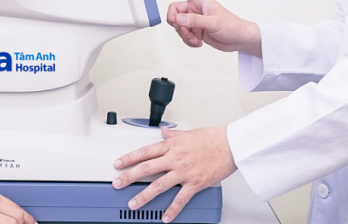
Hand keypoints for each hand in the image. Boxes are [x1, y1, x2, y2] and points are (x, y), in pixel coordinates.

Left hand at [112, 126, 236, 222]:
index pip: (145, 152)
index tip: (118, 164)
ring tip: (133, 203)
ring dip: (144, 196)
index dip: (129, 158)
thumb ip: (174, 135)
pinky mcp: (195, 183)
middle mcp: (175, 158)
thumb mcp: (189, 133)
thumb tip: (164, 132)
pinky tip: (165, 217)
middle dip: (129, 177)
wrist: (231, 145)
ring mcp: (184, 172)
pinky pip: (181, 199)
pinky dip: (172, 210)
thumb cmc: (213, 138)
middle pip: (146, 168)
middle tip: (117, 184)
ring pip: (159, 185)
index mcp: (172, 146)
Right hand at [156, 0, 261, 57]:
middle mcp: (195, 9)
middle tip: (183, 30)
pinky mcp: (196, 31)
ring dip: (184, 34)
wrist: (239, 40)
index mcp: (200, 0)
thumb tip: (178, 18)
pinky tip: (198, 42)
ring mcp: (195, 20)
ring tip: (196, 39)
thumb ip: (194, 20)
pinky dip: (188, 40)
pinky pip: (184, 35)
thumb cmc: (232, 25)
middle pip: (174, 12)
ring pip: (178, 25)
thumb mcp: (213, 22)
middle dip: (177, 23)